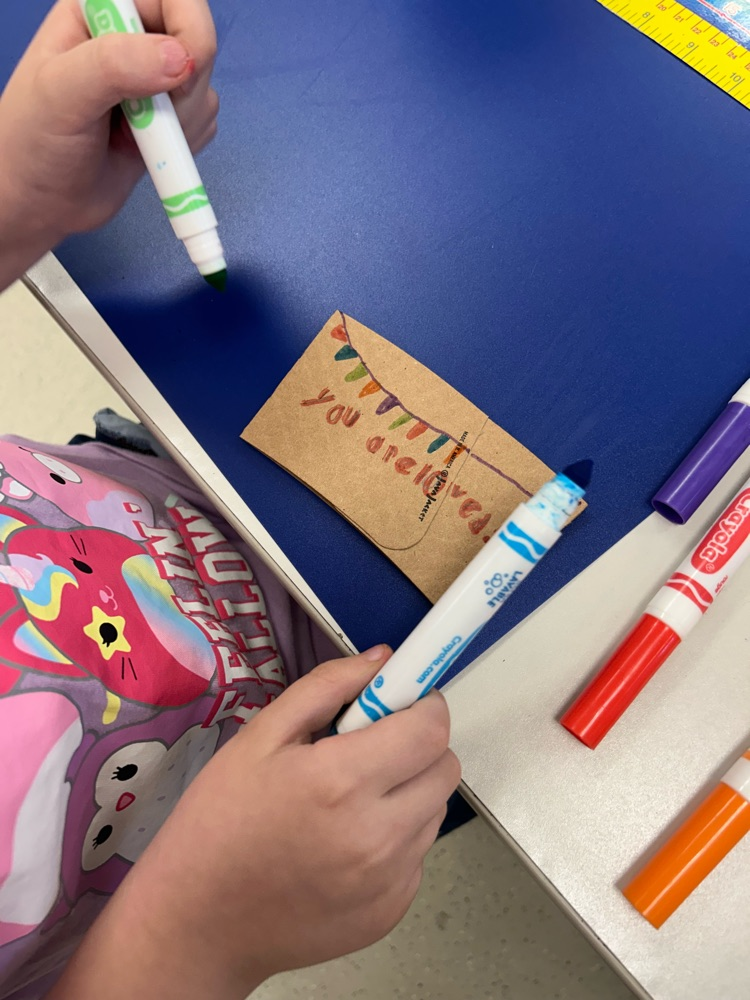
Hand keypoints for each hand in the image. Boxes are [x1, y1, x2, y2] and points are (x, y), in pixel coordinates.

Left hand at [0, 0, 218, 287]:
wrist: (39, 203)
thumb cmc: (34, 142)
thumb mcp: (62, 94)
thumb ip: (114, 66)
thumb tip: (181, 60)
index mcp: (102, 9)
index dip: (189, 34)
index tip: (176, 78)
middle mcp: (133, 37)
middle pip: (199, 43)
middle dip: (184, 91)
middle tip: (144, 120)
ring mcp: (154, 79)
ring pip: (205, 88)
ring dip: (181, 125)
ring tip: (131, 139)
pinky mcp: (170, 120)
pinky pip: (206, 123)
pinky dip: (185, 146)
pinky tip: (144, 153)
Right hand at [49, 646, 460, 999]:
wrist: (198, 923)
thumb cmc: (220, 819)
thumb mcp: (260, 736)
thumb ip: (327, 687)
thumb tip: (383, 659)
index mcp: (341, 781)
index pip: (431, 729)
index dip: (422, 706)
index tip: (399, 703)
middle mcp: (377, 834)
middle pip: (445, 768)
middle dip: (419, 746)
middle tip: (372, 749)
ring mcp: (389, 880)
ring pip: (435, 810)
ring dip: (409, 792)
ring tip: (353, 800)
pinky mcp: (392, 912)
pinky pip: (418, 854)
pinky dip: (396, 838)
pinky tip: (347, 843)